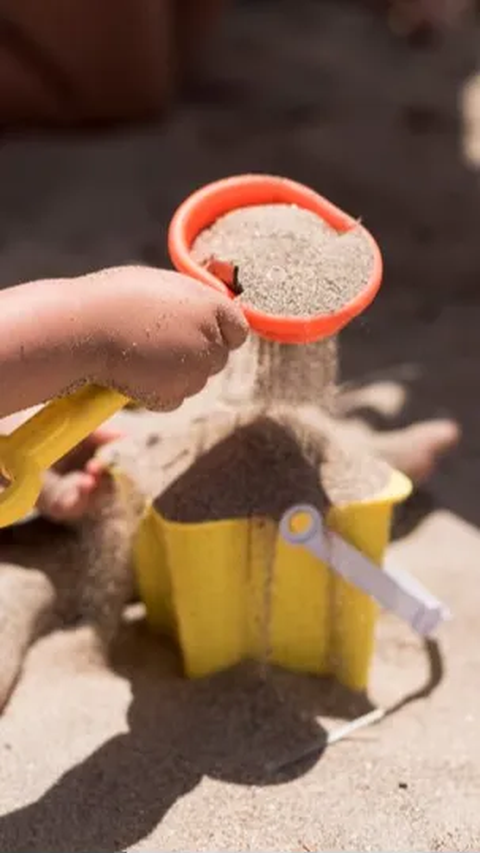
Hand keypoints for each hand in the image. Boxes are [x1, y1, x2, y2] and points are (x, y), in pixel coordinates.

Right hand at [91, 266, 247, 410]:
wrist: (84, 328)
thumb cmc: (115, 299)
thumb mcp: (161, 286)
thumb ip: (190, 302)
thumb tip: (204, 311)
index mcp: (212, 305)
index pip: (238, 330)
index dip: (221, 333)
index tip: (201, 334)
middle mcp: (211, 340)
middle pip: (217, 358)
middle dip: (196, 355)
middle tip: (160, 344)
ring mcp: (194, 371)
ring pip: (195, 380)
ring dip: (175, 374)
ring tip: (140, 353)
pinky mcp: (174, 394)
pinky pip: (174, 398)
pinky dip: (156, 392)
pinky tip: (134, 373)